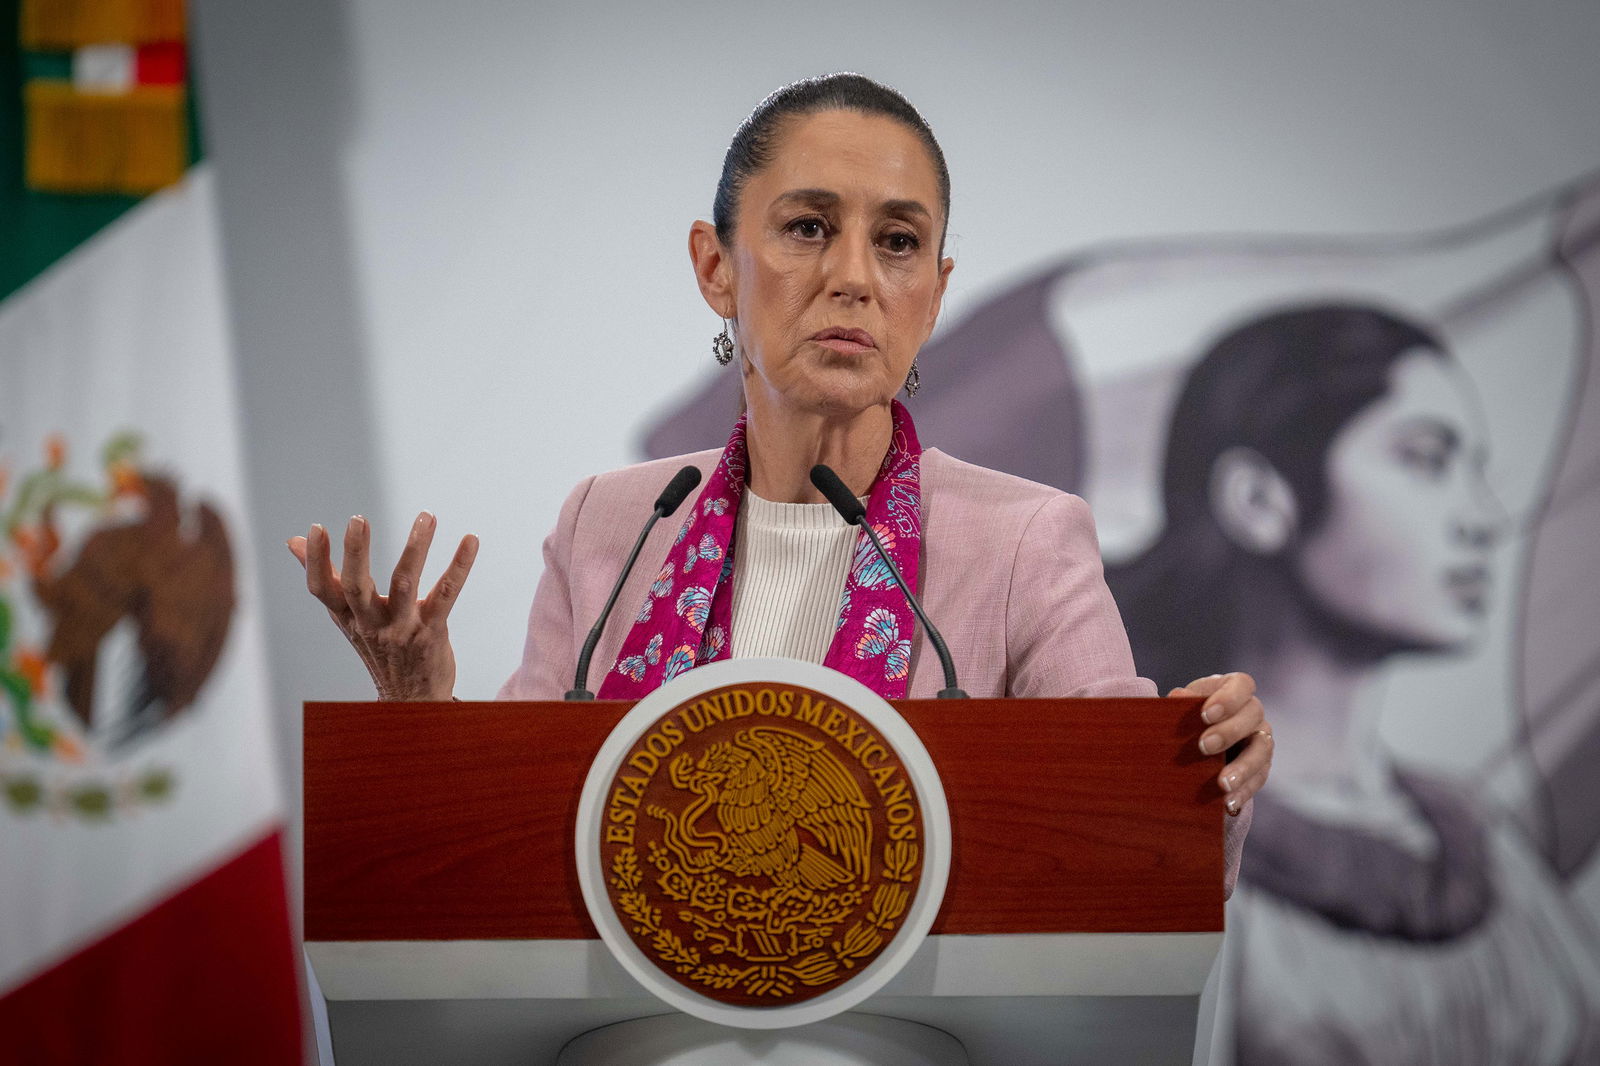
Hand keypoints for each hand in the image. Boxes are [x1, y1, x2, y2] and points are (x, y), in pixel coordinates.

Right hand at [287, 512, 478, 700]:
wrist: (411, 700)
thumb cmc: (378, 648)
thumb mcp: (348, 617)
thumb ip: (327, 578)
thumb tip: (294, 541)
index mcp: (347, 618)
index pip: (322, 590)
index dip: (316, 561)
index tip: (317, 528)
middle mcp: (370, 623)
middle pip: (356, 588)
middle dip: (356, 553)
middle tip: (358, 519)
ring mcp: (402, 628)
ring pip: (405, 583)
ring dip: (416, 548)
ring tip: (427, 516)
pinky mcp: (432, 631)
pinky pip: (447, 594)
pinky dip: (459, 566)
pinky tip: (471, 540)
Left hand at [1170, 672, 1271, 815]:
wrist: (1195, 743)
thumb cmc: (1188, 718)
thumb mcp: (1183, 707)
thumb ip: (1181, 703)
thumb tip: (1177, 697)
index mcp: (1234, 689)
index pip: (1242, 685)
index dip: (1228, 698)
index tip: (1205, 715)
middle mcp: (1253, 712)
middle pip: (1253, 715)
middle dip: (1229, 732)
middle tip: (1204, 747)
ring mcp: (1261, 739)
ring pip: (1262, 750)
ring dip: (1242, 768)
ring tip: (1223, 784)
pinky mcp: (1261, 766)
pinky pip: (1259, 779)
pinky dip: (1244, 792)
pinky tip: (1229, 804)